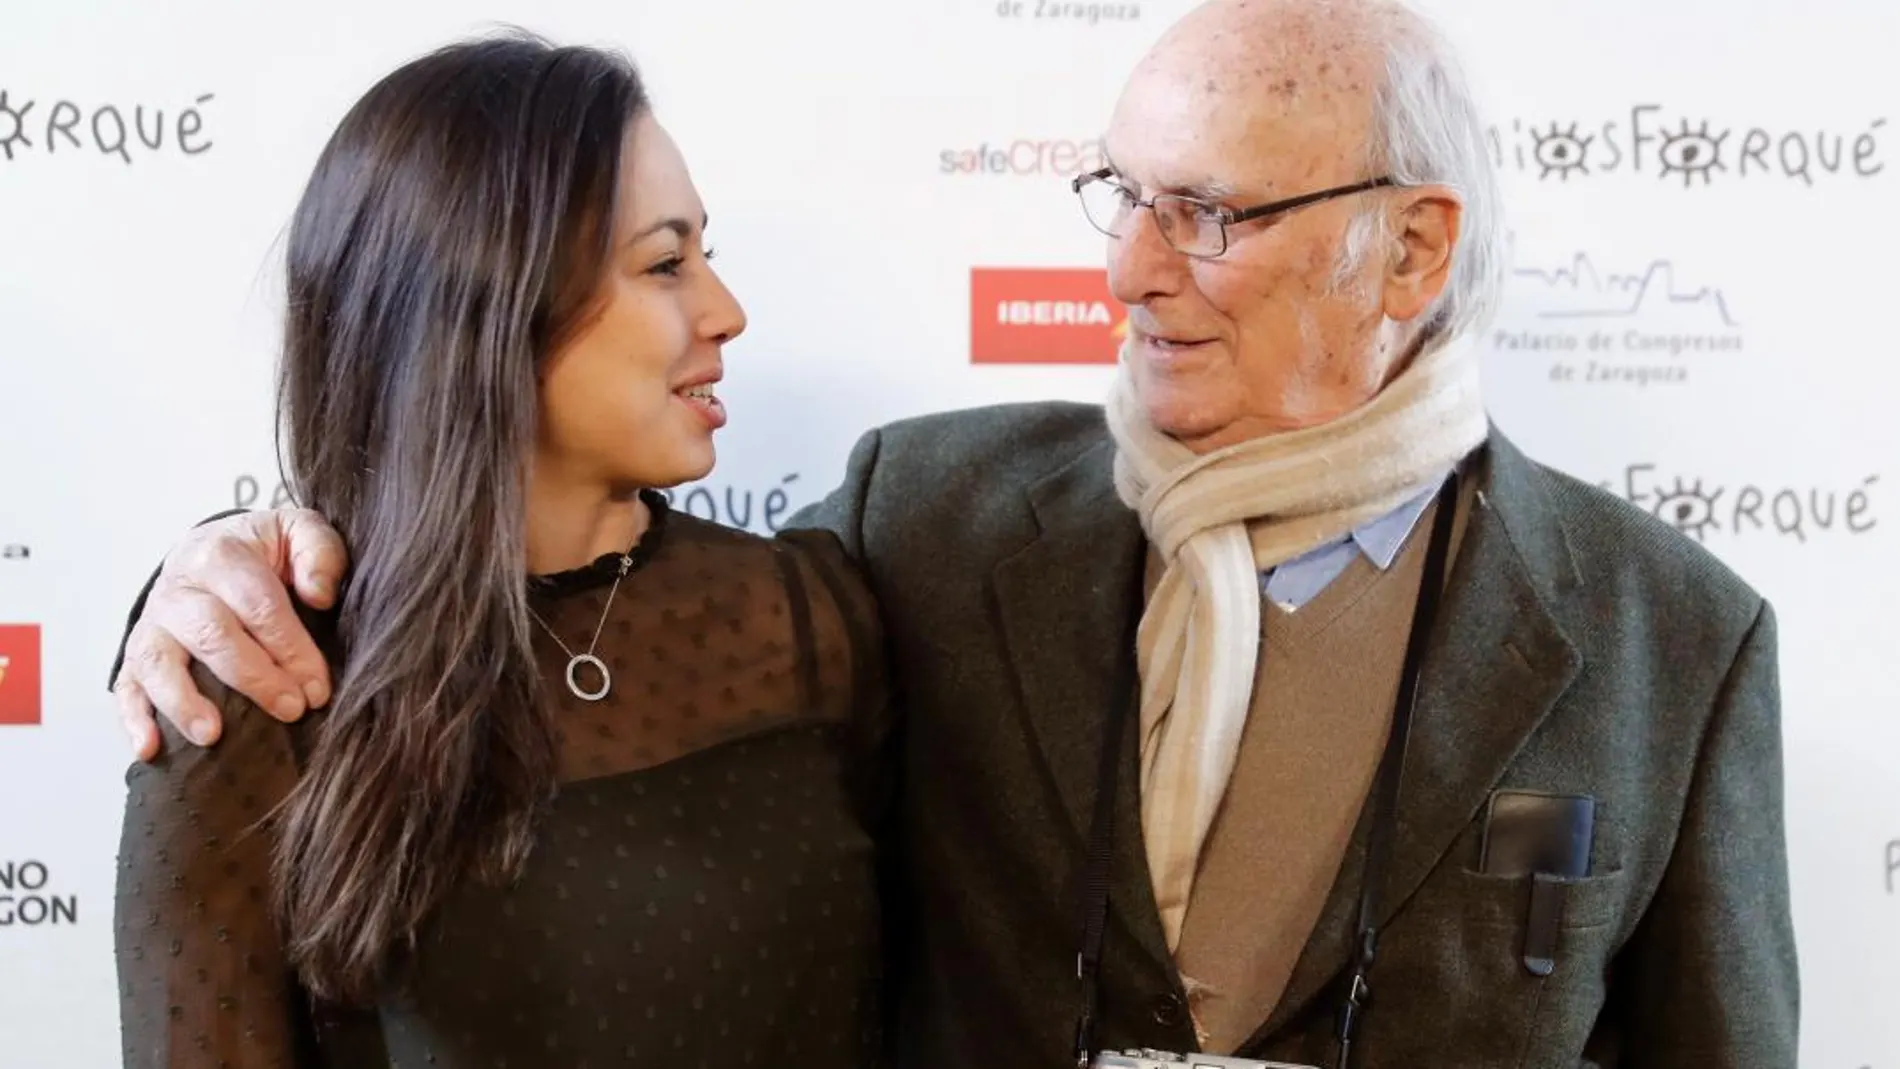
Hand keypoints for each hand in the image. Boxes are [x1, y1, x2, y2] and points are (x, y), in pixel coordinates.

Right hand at [112, 508, 348, 759]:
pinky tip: (149, 748)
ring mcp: (153, 623)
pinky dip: (134, 718)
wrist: (215, 548)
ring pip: (159, 660)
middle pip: (211, 634)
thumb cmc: (267, 550)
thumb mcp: (300, 533)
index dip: (290, 648)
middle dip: (254, 677)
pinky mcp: (137, 653)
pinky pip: (126, 685)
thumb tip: (319, 594)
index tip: (317, 687)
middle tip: (291, 709)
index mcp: (221, 554)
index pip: (258, 605)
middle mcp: (179, 588)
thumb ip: (318, 552)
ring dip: (183, 701)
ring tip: (212, 735)